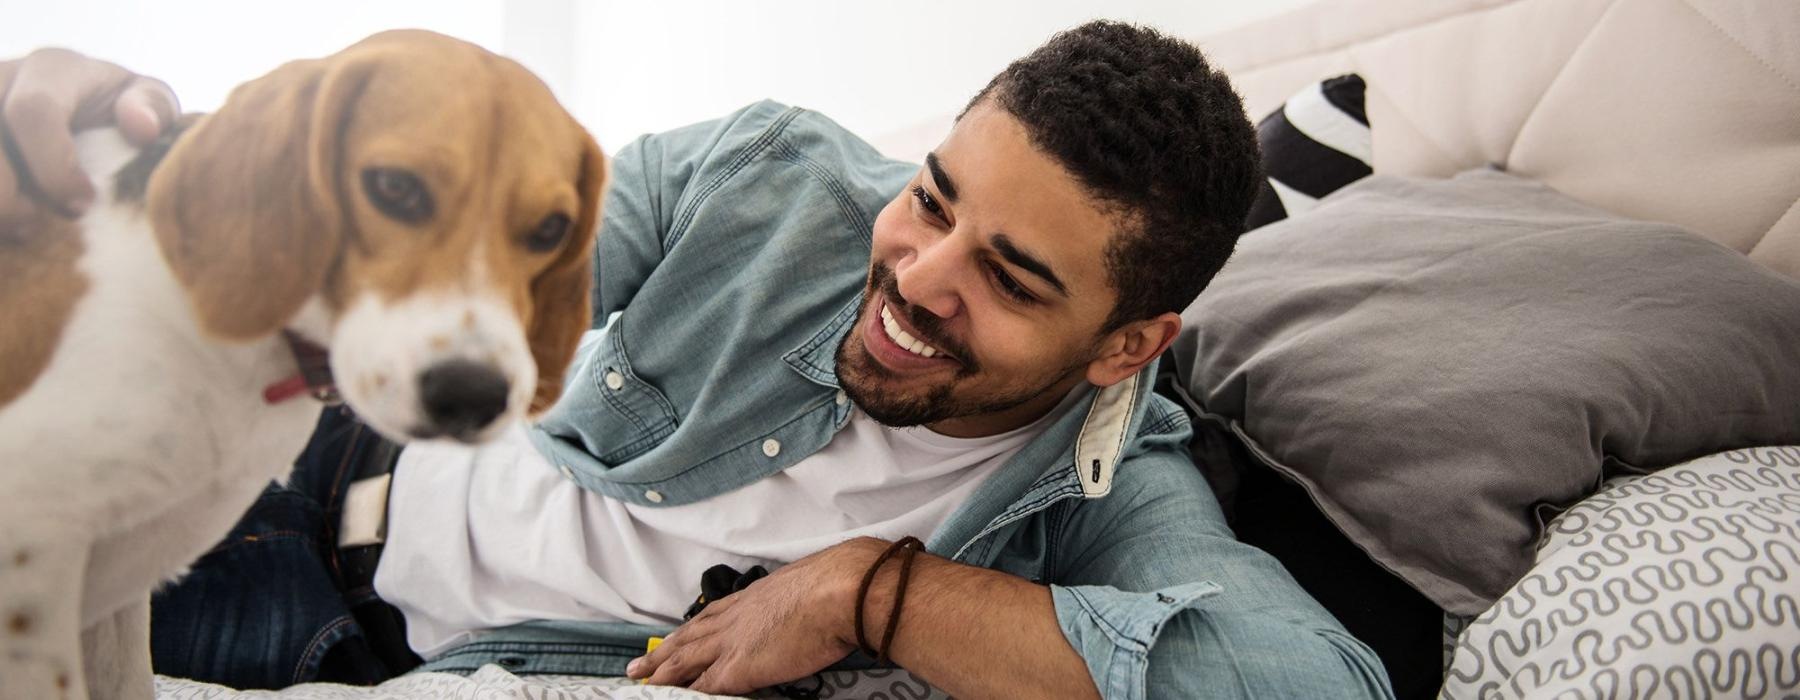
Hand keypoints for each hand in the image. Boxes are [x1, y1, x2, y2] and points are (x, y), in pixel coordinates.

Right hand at [0, 48, 177, 226]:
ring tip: (20, 226)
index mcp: (52, 68)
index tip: (81, 206)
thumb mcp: (149, 105)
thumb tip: (140, 127)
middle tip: (39, 225)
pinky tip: (2, 226)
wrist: (89, 119)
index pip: (32, 111)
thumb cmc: (123, 114)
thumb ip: (152, 109)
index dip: (53, 167)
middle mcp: (1, 78)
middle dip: (7, 198)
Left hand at [626, 539, 882, 694]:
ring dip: (661, 672)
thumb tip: (806, 608)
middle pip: (688, 638)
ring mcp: (732, 643)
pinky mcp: (737, 668)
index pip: (710, 617)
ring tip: (639, 680)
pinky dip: (685, 693)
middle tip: (638, 665)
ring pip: (684, 661)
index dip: (689, 630)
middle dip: (662, 653)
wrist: (839, 591)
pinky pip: (702, 686)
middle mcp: (734, 618)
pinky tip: (670, 698)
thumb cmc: (834, 586)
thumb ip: (796, 601)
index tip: (674, 637)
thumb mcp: (808, 586)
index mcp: (751, 598)